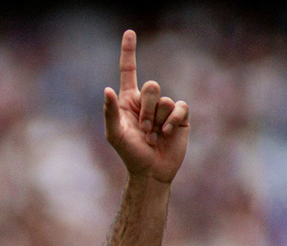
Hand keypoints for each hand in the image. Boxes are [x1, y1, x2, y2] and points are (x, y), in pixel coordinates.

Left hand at [103, 30, 188, 183]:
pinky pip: (179, 107)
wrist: (150, 172)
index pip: (129, 71)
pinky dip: (172, 120)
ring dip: (156, 120)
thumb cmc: (129, 154)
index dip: (129, 51)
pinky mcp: (180, 117)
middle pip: (150, 86)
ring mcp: (164, 108)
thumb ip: (110, 112)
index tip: (130, 32)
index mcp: (128, 101)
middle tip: (143, 129)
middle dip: (145, 109)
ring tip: (152, 136)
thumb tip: (107, 90)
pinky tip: (166, 133)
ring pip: (163, 99)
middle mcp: (146, 101)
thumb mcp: (114, 135)